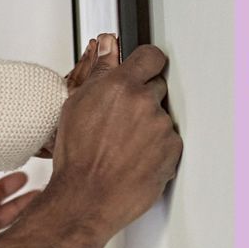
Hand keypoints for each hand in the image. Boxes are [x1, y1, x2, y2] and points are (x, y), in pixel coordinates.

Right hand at [49, 33, 181, 232]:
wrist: (86, 197)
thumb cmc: (76, 158)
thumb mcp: (76, 106)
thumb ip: (100, 74)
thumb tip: (109, 50)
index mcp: (120, 86)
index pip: (150, 56)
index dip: (146, 63)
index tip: (145, 69)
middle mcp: (144, 102)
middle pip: (156, 86)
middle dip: (142, 99)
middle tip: (121, 121)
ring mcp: (161, 127)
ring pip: (161, 117)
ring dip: (148, 126)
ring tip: (123, 146)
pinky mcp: (172, 150)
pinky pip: (168, 141)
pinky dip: (156, 148)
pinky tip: (134, 158)